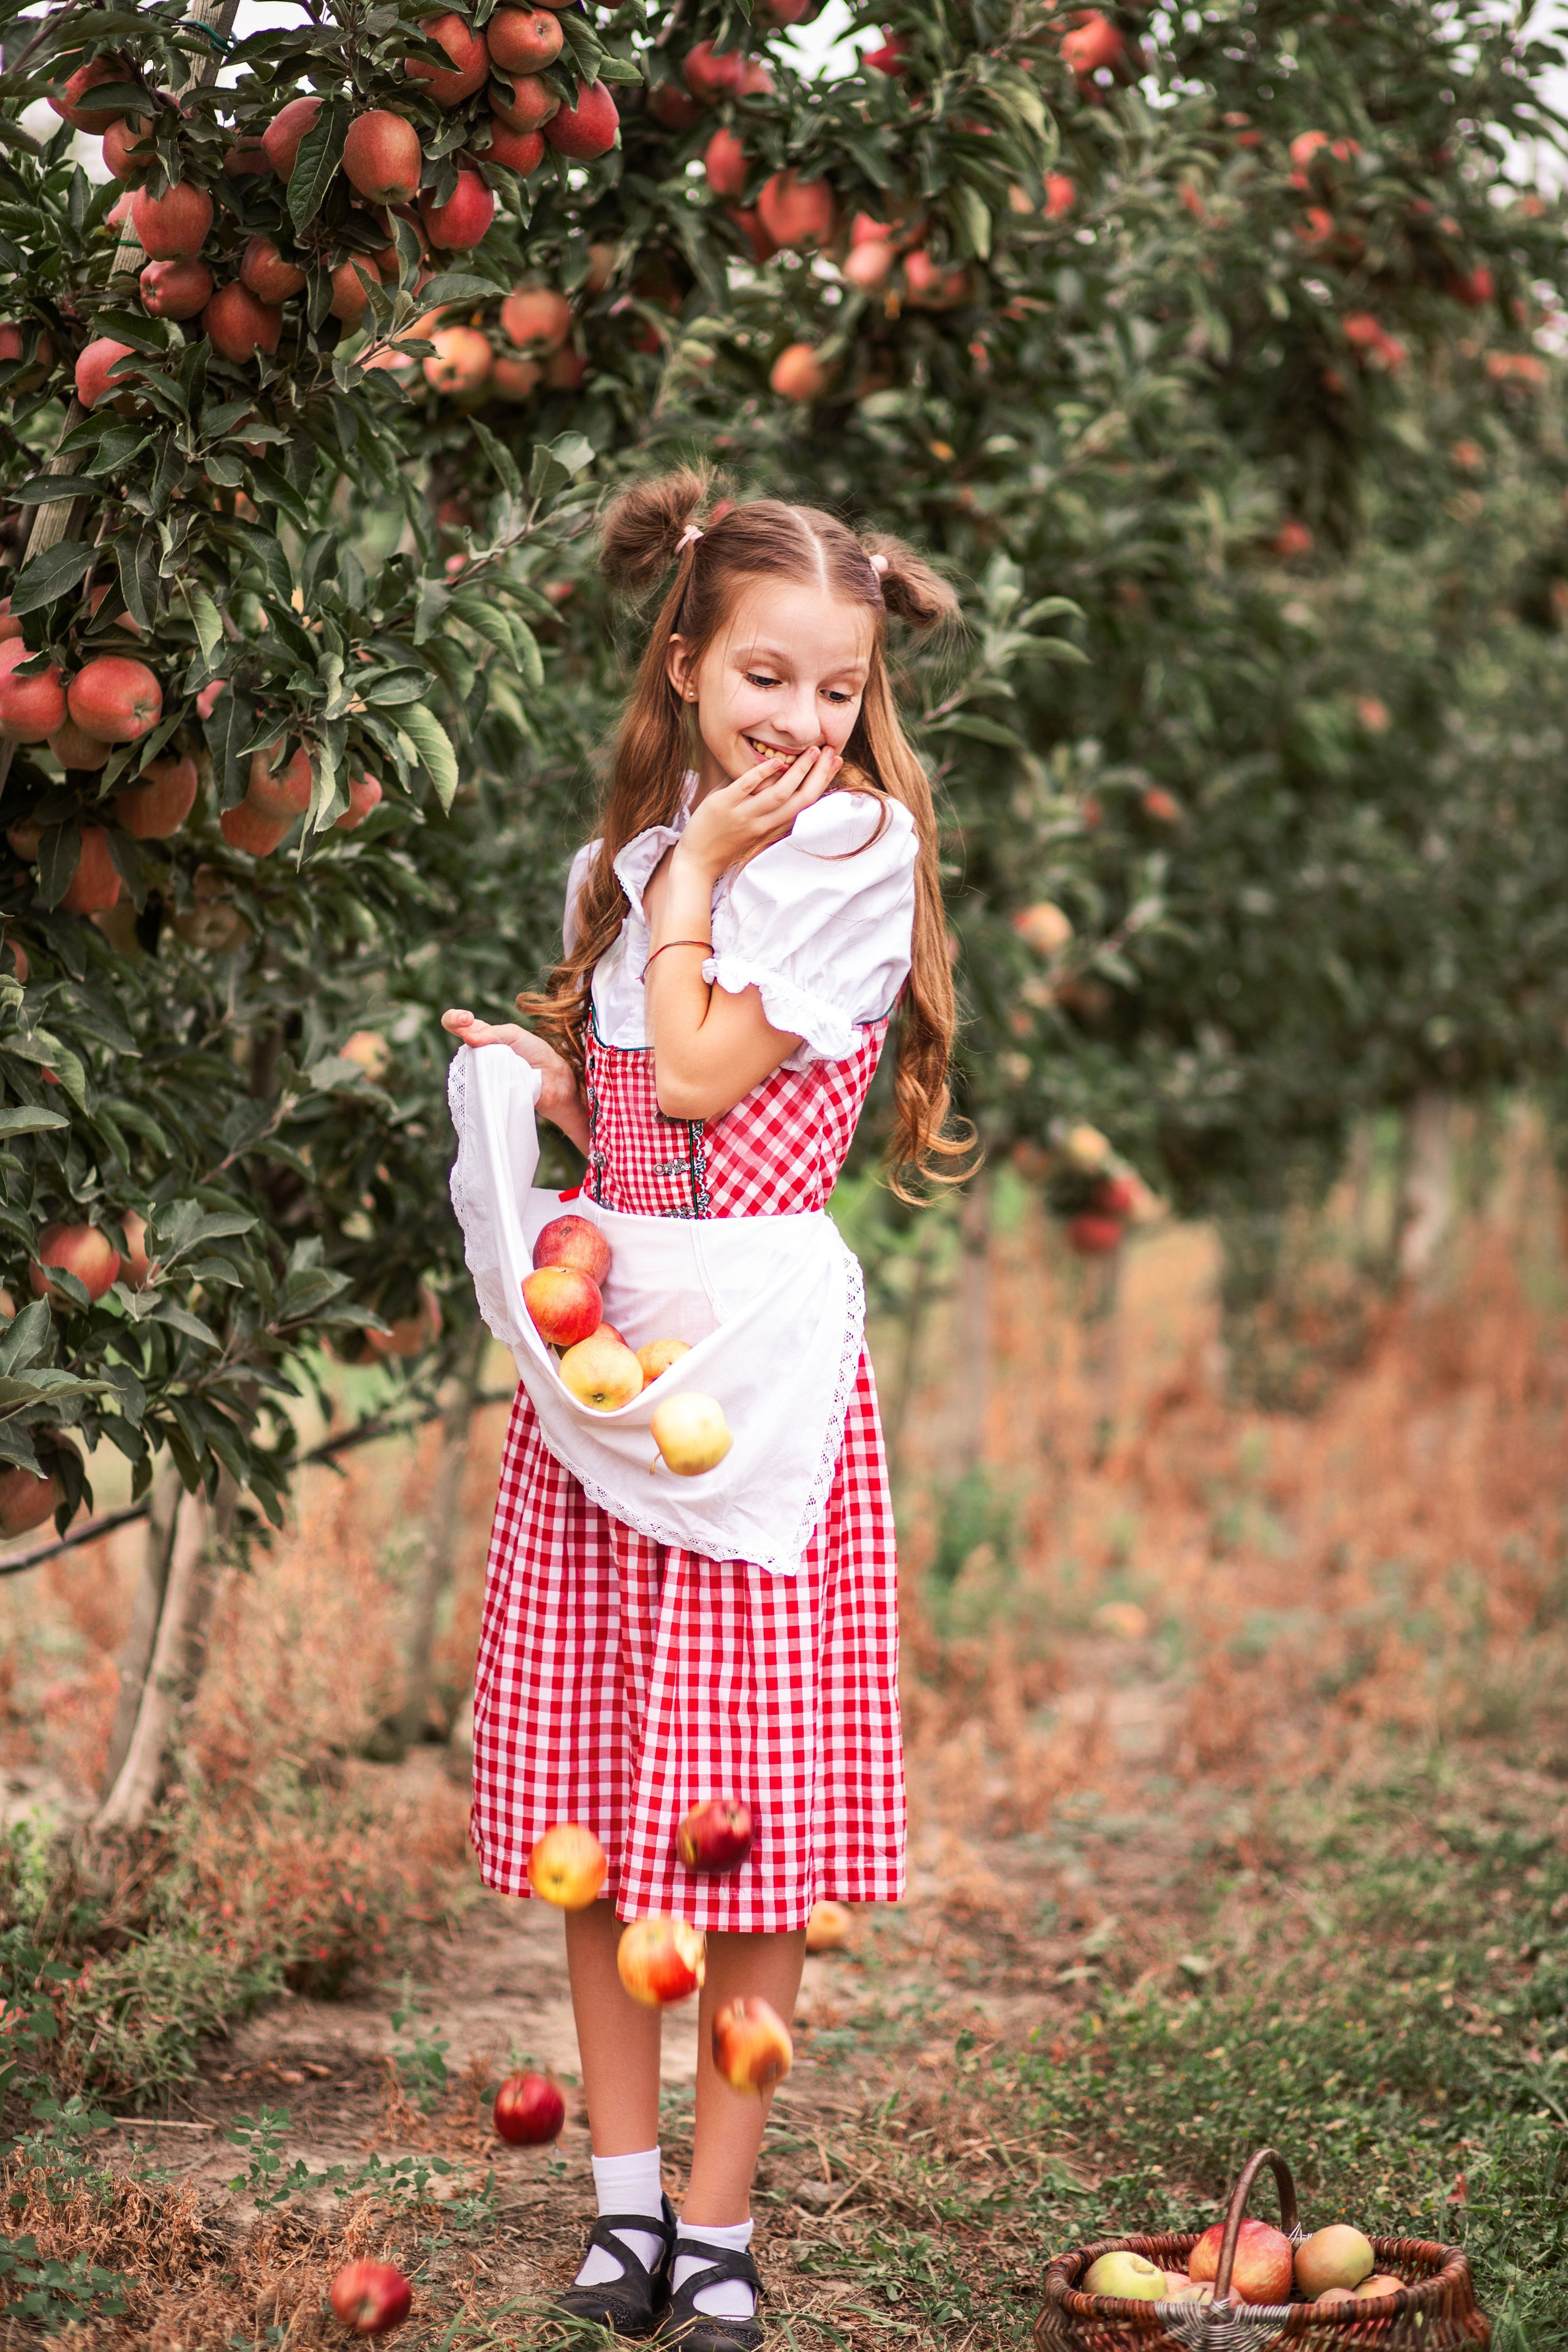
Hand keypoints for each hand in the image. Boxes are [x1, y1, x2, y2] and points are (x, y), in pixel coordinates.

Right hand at [441, 1009, 583, 1137]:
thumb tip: (469, 1039)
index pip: (459, 1024)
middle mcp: (479, 1054)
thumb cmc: (535, 1053)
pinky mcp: (486, 1092)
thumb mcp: (514, 1034)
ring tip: (497, 1063)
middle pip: (456, 1042)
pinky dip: (482, 1081)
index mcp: (483, 1036)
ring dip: (476, 1061)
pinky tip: (493, 1080)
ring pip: (464, 1066)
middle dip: (457, 1030)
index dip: (454, 1019)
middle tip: (472, 1037)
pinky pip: (475, 1086)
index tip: (466, 1020)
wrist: (553, 1080)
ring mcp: (480, 1074)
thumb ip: (493, 1033)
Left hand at [675, 744, 840, 883]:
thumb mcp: (752, 824)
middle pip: (801, 799)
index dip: (823, 782)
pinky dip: (762, 773)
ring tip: (811, 750)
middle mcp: (763, 823)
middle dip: (818, 774)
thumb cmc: (725, 840)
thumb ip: (765, 801)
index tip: (836, 761)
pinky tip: (776, 760)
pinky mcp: (723, 806)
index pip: (806, 803)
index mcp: (773, 826)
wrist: (697, 861)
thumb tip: (776, 769)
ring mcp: (744, 815)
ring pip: (779, 794)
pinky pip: (746, 787)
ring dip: (798, 771)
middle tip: (829, 751)